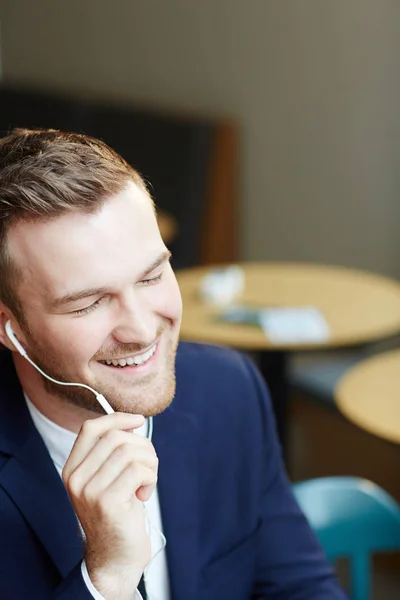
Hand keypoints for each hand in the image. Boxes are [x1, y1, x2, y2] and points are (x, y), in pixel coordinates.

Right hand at [62, 413, 157, 599]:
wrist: (116, 556)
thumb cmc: (119, 511)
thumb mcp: (109, 477)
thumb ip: (113, 451)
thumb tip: (134, 422)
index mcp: (72, 469)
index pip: (91, 428)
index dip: (118, 418)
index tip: (139, 421)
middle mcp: (75, 478)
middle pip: (116, 437)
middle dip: (143, 446)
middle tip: (148, 467)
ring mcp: (89, 491)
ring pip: (130, 452)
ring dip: (149, 464)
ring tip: (146, 482)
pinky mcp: (107, 502)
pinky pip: (139, 471)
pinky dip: (150, 478)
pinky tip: (144, 494)